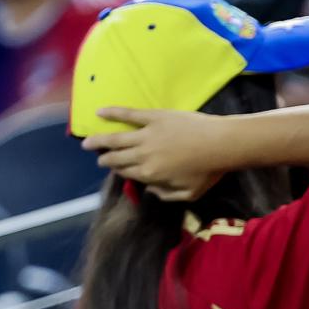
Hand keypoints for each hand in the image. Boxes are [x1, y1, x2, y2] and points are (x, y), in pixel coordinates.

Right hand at [81, 108, 227, 201]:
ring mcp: (147, 135)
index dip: (119, 171)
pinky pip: (129, 114)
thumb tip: (151, 191)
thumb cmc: (209, 171)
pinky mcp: (154, 118)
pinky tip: (99, 112)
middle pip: (117, 158)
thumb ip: (167, 196)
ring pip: (115, 139)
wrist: (222, 144)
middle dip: (105, 159)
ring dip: (98, 141)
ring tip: (87, 143)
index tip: (116, 169)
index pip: (127, 173)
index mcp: (150, 174)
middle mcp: (142, 156)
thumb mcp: (190, 194)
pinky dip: (112, 112)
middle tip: (99, 159)